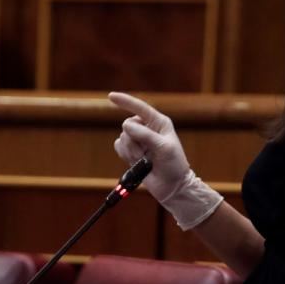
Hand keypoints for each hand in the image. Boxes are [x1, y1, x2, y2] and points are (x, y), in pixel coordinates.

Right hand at [108, 92, 221, 229]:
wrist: (172, 186)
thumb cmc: (173, 165)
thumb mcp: (164, 147)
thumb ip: (145, 135)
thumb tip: (125, 125)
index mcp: (158, 122)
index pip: (140, 108)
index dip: (125, 101)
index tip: (110, 96)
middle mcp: (147, 129)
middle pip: (127, 125)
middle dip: (134, 140)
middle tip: (146, 153)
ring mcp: (138, 140)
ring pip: (122, 137)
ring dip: (131, 150)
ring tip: (144, 160)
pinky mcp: (131, 152)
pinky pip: (118, 147)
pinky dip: (124, 154)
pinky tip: (135, 161)